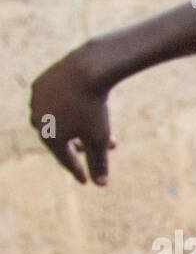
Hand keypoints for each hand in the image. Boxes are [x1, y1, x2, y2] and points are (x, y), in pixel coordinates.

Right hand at [29, 51, 117, 184]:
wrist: (87, 69)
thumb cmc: (94, 108)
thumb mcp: (98, 138)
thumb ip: (98, 162)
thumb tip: (100, 184)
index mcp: (47, 136)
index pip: (64, 159)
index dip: (77, 171)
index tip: (84, 181)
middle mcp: (36, 119)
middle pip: (61, 138)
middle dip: (82, 146)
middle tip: (94, 151)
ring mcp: (36, 99)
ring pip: (59, 119)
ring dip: (79, 127)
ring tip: (97, 131)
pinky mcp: (41, 83)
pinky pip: (56, 102)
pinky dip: (70, 109)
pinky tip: (77, 110)